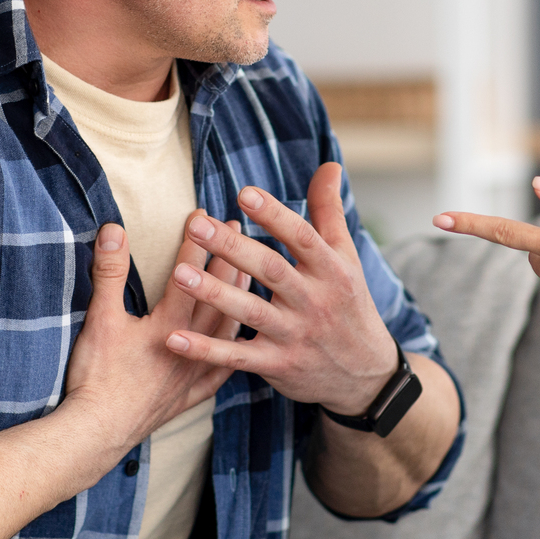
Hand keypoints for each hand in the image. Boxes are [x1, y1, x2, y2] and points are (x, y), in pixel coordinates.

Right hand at [58, 213, 249, 454]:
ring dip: (238, 299)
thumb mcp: (99, 319)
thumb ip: (110, 273)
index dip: (198, 241)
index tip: (207, 214)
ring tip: (249, 277)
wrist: (97, 433)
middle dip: (229, 260)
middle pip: (218, 297)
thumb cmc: (96, 376)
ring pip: (226, 330)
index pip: (190, 274)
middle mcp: (191, 346)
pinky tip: (240, 346)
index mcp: (169, 324)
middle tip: (239, 232)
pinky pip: (221, 372)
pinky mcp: (188, 398)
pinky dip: (233, 354)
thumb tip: (114, 230)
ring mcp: (193, 374)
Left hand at [162, 162, 400, 415]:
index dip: (274, 215)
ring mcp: (295, 335)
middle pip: (271, 270)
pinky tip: (174, 339)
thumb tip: (328, 164)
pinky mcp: (278, 365)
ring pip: (250, 312)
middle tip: (196, 225)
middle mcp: (314, 301)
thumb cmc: (349, 304)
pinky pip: (237, 357)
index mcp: (331, 269)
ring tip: (178, 274)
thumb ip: (329, 211)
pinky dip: (206, 350)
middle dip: (232, 248)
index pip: (302, 237)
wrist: (365, 374)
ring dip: (213, 294)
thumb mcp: (346, 257)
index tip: (244, 193)